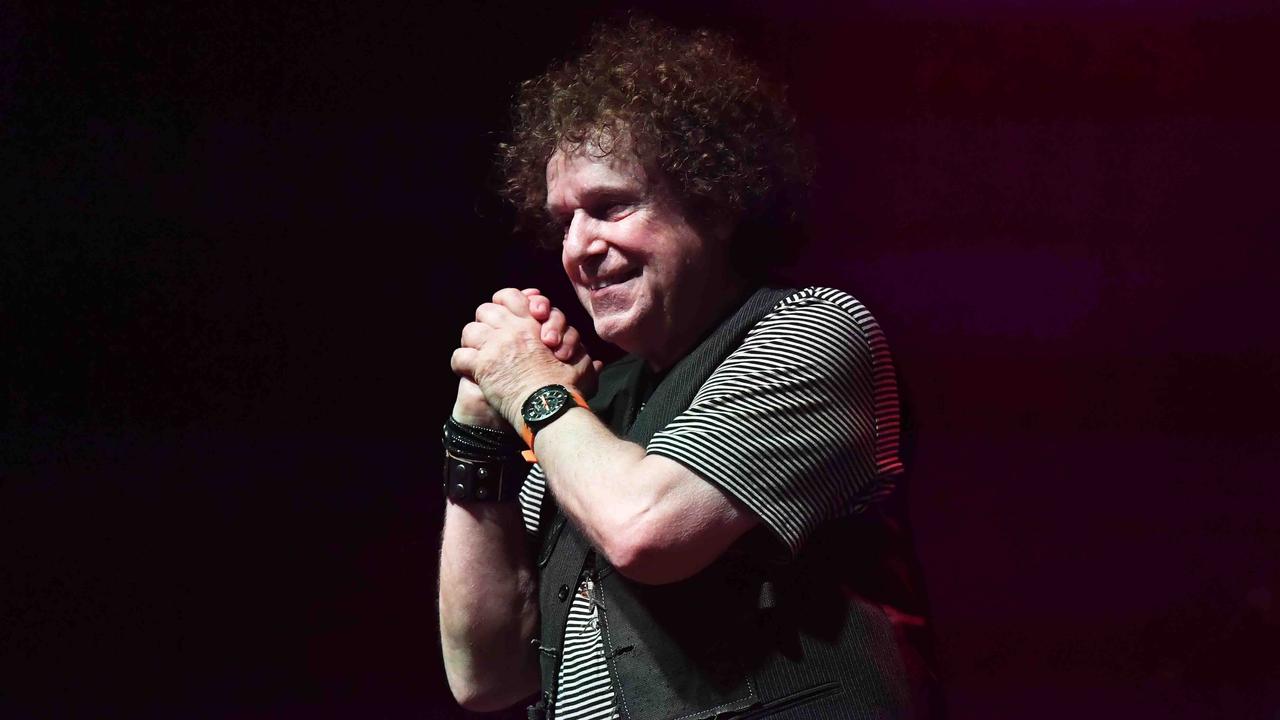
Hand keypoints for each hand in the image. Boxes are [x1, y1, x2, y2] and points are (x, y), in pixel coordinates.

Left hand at [452, 288, 600, 427]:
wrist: (550, 405)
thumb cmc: (568, 387)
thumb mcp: (582, 366)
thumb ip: (584, 359)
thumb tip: (596, 364)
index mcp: (533, 323)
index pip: (512, 296)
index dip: (507, 302)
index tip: (511, 316)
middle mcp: (511, 329)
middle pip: (485, 310)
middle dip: (486, 321)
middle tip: (492, 338)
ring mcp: (493, 346)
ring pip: (469, 331)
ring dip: (472, 342)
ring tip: (478, 355)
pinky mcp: (480, 366)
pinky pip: (460, 357)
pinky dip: (461, 364)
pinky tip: (469, 372)